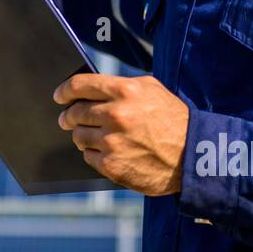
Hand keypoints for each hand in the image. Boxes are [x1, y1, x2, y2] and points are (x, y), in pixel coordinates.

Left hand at [54, 73, 188, 195]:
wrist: (193, 157)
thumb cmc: (173, 119)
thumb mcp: (152, 89)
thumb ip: (121, 84)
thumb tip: (91, 87)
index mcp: (124, 91)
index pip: (79, 85)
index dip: (64, 90)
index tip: (59, 95)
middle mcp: (116, 115)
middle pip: (75, 112)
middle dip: (68, 116)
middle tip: (66, 119)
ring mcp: (112, 142)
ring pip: (79, 136)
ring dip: (82, 135)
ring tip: (93, 136)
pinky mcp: (112, 166)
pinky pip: (88, 157)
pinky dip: (94, 154)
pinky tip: (107, 151)